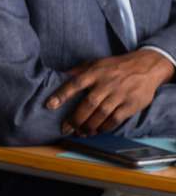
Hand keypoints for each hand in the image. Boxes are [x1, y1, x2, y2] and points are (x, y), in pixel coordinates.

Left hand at [46, 50, 174, 135]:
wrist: (146, 67)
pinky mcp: (131, 104)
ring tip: (81, 132)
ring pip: (101, 114)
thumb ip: (78, 71)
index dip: (61, 95)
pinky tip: (97, 130)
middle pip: (88, 103)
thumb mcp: (96, 63)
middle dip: (75, 118)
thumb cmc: (115, 66)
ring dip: (89, 126)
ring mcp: (120, 94)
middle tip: (66, 128)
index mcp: (95, 72)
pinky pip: (116, 119)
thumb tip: (58, 76)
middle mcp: (107, 83)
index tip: (49, 105)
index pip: (75, 83)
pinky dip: (105, 127)